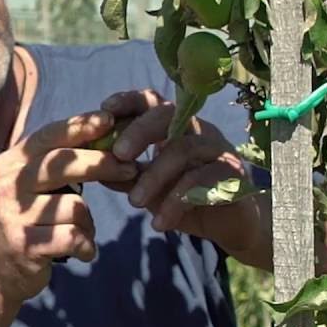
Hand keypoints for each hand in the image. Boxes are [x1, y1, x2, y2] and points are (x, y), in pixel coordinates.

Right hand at [0, 111, 138, 304]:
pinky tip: (81, 252)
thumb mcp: (32, 187)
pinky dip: (86, 246)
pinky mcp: (24, 244)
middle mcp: (7, 185)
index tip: (109, 120)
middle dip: (103, 164)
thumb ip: (58, 165)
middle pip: (64, 164)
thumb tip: (106, 135)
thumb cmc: (25, 222)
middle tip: (130, 169)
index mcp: (10, 164)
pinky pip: (73, 237)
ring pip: (75, 206)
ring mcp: (13, 215)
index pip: (48, 136)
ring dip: (88, 222)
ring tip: (80, 233)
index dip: (80, 126)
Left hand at [100, 89, 265, 255]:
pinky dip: (176, 202)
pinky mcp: (233, 175)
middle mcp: (198, 131)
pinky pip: (202, 182)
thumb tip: (93, 166)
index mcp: (175, 127)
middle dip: (139, 132)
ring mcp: (218, 149)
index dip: (128, 101)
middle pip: (168, 115)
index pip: (151, 102)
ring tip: (134, 203)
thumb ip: (124, 175)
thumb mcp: (149, 187)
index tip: (104, 109)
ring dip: (154, 176)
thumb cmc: (185, 198)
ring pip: (183, 150)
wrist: (229, 225)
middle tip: (118, 155)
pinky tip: (159, 224)